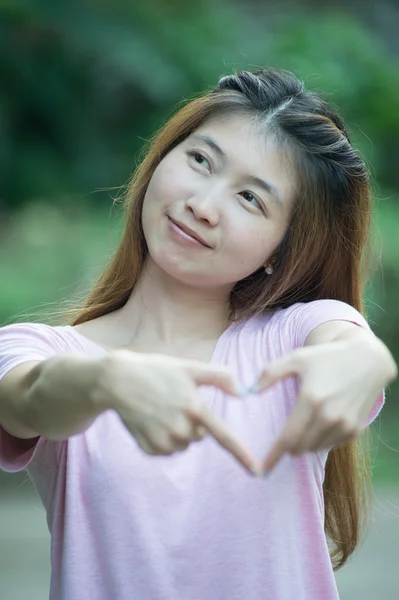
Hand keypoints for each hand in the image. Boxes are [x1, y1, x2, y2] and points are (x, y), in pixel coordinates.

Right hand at [97, 350, 257, 474]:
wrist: (117, 381)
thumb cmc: (156, 370)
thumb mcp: (189, 367)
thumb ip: (219, 377)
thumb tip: (242, 392)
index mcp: (194, 407)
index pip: (224, 436)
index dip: (242, 455)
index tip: (257, 472)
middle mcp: (181, 427)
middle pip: (199, 436)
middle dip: (192, 424)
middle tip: (174, 403)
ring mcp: (163, 439)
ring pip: (182, 445)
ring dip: (177, 432)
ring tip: (160, 410)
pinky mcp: (148, 447)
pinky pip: (165, 450)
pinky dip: (161, 439)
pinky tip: (150, 421)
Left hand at [251, 336, 395, 474]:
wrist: (367, 361)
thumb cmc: (327, 358)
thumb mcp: (297, 358)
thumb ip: (271, 372)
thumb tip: (250, 390)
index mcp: (311, 400)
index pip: (288, 438)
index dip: (274, 455)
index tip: (262, 469)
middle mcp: (329, 416)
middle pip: (300, 447)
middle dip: (289, 446)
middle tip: (285, 436)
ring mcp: (344, 425)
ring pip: (315, 448)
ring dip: (305, 443)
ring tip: (305, 424)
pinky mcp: (354, 430)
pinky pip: (330, 445)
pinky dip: (321, 440)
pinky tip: (321, 423)